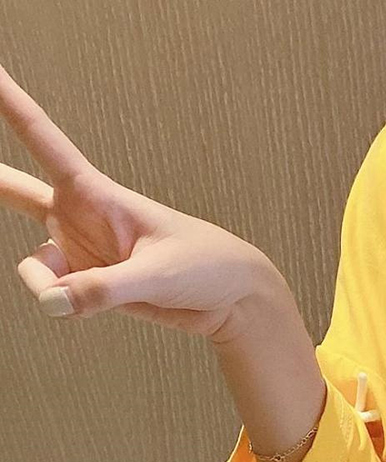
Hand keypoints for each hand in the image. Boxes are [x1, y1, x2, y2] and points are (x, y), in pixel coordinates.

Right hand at [1, 58, 280, 340]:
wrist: (232, 300)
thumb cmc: (205, 266)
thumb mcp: (157, 275)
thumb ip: (103, 289)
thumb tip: (54, 303)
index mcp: (96, 192)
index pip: (41, 137)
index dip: (7, 100)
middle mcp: (78, 216)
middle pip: (13, 189)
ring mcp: (80, 250)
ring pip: (34, 264)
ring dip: (43, 282)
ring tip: (72, 298)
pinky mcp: (88, 282)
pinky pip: (55, 295)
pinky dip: (63, 305)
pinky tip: (86, 307)